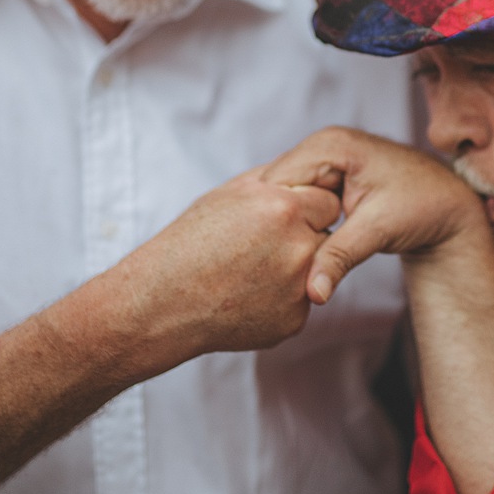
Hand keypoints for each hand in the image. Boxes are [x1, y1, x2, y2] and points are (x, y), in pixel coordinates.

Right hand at [112, 168, 341, 362]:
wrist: (165, 302)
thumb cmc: (192, 242)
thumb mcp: (230, 194)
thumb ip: (276, 181)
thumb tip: (306, 173)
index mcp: (284, 209)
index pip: (328, 203)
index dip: (307, 209)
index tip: (285, 217)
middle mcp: (299, 248)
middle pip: (326, 236)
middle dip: (305, 238)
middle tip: (265, 246)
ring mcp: (299, 289)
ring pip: (315, 271)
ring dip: (294, 269)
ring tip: (251, 271)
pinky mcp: (294, 320)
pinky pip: (299, 301)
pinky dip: (280, 299)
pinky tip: (247, 296)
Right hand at [261, 127, 486, 304]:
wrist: (449, 205)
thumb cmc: (423, 207)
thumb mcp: (378, 230)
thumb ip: (339, 257)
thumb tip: (313, 294)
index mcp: (331, 145)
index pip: (276, 181)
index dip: (271, 218)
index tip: (266, 253)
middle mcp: (323, 144)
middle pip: (275, 186)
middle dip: (276, 220)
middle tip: (271, 259)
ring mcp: (325, 157)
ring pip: (285, 195)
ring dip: (285, 223)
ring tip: (283, 254)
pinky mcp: (329, 174)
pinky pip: (300, 198)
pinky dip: (298, 221)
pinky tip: (298, 245)